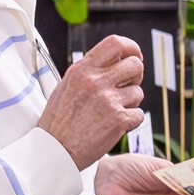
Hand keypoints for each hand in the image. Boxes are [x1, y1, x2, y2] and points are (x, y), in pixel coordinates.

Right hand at [37, 35, 143, 167]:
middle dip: (136, 76)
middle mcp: (95, 81)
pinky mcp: (118, 120)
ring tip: (110, 113)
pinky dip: (130, 121)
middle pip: (135, 65)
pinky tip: (113, 126)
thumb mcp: (67, 86)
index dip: (131, 47)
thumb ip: (89, 71)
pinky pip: (139, 114)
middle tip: (126, 87)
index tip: (135, 56)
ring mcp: (108, 100)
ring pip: (138, 92)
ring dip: (130, 103)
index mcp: (81, 70)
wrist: (54, 151)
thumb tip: (116, 59)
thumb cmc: (59, 121)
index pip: (115, 43)